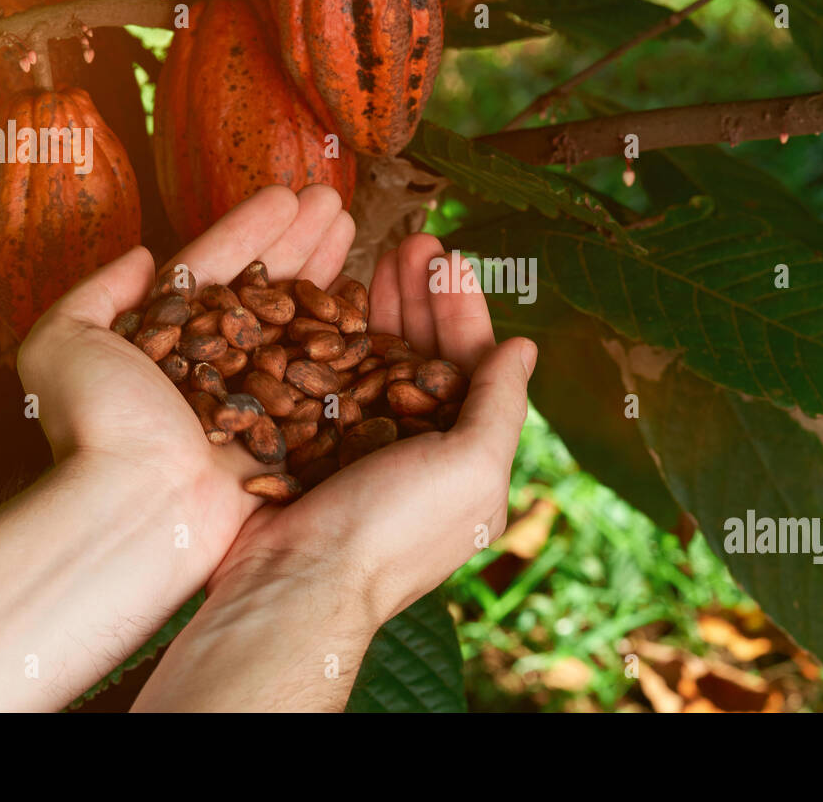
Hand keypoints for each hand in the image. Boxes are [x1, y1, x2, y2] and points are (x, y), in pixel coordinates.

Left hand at [16, 184, 354, 568]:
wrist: (142, 506)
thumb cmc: (99, 424)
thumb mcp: (61, 343)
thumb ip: (93, 293)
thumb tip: (138, 257)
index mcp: (163, 342)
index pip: (214, 271)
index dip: (250, 230)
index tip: (288, 194)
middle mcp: (211, 367)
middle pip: (262, 289)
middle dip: (298, 240)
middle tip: (334, 198)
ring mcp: (251, 399)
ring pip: (295, 323)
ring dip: (324, 270)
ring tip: (352, 224)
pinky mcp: (284, 431)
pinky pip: (318, 374)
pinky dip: (341, 335)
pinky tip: (365, 297)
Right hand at [202, 232, 536, 626]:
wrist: (295, 583)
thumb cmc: (395, 529)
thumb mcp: (472, 466)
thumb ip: (500, 405)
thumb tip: (527, 348)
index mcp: (468, 457)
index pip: (475, 364)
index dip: (465, 308)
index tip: (451, 257)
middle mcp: (421, 449)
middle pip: (427, 353)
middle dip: (424, 295)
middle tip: (414, 239)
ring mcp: (367, 445)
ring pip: (381, 357)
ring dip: (386, 306)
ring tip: (379, 252)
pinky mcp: (317, 444)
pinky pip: (334, 378)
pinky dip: (338, 337)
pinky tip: (335, 300)